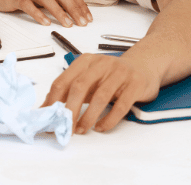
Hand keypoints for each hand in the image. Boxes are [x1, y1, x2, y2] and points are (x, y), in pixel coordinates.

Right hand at [0, 0, 91, 26]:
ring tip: (67, 24)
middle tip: (82, 23)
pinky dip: (37, 13)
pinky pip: (27, 4)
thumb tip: (69, 11)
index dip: (80, 3)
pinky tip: (45, 23)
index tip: (87, 17)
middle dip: (74, 9)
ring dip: (59, 12)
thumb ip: (50, 0)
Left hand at [41, 53, 159, 133]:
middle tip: (64, 126)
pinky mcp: (135, 84)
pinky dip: (109, 118)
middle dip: (70, 109)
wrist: (143, 66)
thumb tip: (46, 107)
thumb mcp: (89, 78)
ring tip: (80, 129)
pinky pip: (121, 105)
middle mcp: (102, 64)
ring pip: (101, 96)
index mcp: (86, 61)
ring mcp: (120, 73)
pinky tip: (101, 127)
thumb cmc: (110, 76)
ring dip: (88, 116)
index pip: (64, 80)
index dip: (53, 100)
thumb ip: (69, 89)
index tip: (48, 117)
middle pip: (80, 86)